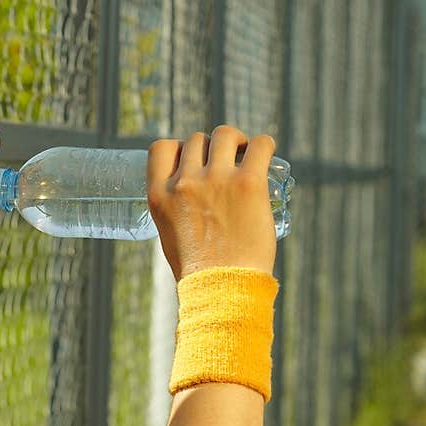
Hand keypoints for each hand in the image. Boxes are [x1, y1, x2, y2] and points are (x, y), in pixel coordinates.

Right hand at [146, 125, 276, 281]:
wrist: (224, 290)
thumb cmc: (199, 272)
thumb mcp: (170, 236)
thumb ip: (175, 208)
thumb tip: (190, 194)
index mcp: (160, 196)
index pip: (162, 147)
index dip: (180, 149)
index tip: (193, 161)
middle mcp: (185, 183)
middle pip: (197, 140)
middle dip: (212, 149)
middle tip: (226, 165)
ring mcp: (217, 180)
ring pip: (225, 135)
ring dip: (237, 142)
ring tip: (246, 158)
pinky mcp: (249, 183)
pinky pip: (261, 144)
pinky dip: (264, 145)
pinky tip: (265, 156)